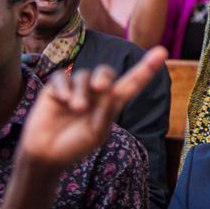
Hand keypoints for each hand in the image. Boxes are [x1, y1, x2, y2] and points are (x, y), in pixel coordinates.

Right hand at [17, 47, 167, 169]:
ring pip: (84, 75)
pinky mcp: (55, 89)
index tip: (162, 52)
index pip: (132, 82)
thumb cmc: (75, 147)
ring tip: (76, 108)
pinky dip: (64, 87)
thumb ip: (107, 112)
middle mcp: (95, 93)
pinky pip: (62, 78)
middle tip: (100, 88)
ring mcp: (76, 89)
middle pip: (106, 72)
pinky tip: (62, 100)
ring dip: (82, 91)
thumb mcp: (96, 134)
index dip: (147, 68)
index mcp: (111, 103)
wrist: (46, 156)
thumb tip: (110, 89)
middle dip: (104, 76)